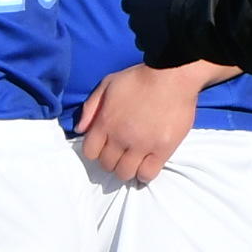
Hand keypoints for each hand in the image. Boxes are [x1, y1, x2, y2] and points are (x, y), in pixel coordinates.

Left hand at [73, 59, 208, 183]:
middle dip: (111, 161)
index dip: (95, 152)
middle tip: (121, 154)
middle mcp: (120, 138)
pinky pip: (148, 174)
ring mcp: (141, 146)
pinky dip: (144, 174)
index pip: (90, 152)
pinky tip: (146, 165)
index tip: (104, 147)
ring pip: (125, 173)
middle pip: (107, 165)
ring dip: (126, 170)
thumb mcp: (107, 84)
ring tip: (133, 161)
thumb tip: (79, 130)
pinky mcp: (162, 150)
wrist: (171, 77)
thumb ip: (90, 107)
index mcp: (105, 122)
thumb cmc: (139, 79)